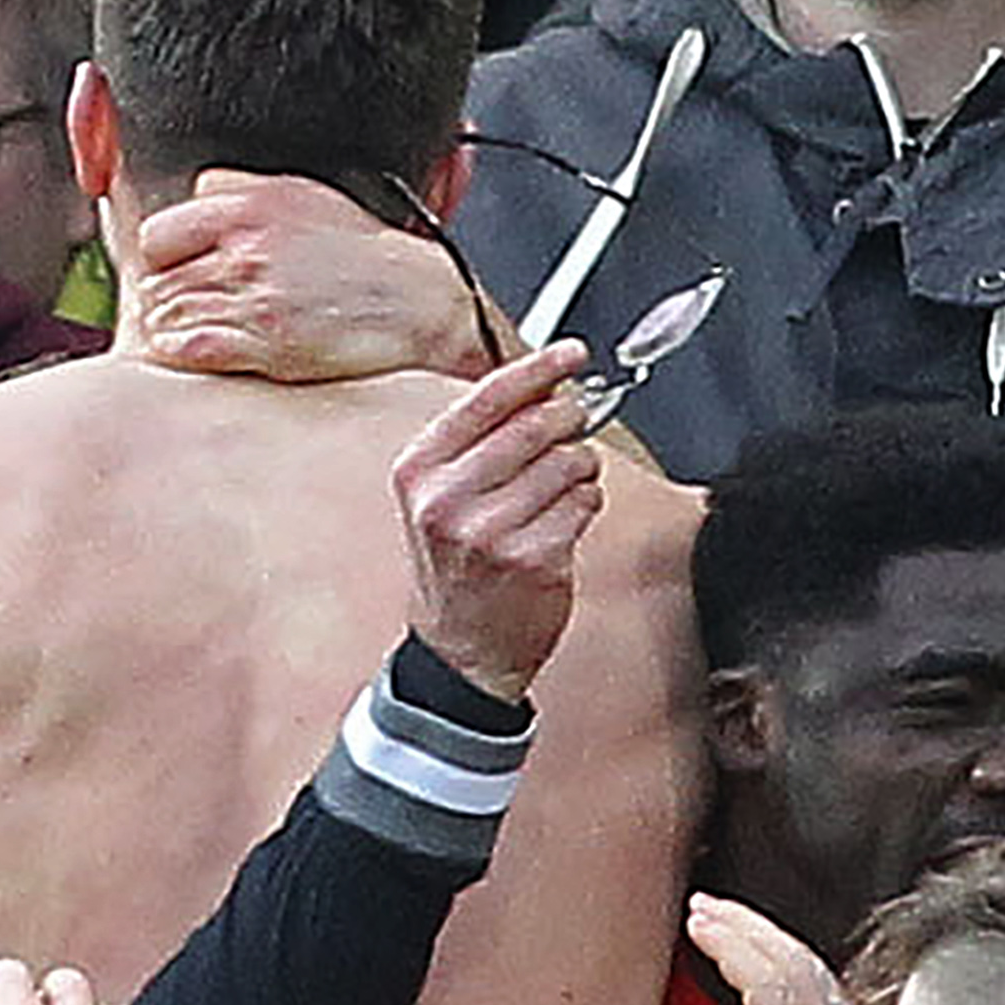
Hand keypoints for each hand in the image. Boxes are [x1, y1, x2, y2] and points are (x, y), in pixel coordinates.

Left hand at [128, 169, 491, 383]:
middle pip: (157, 280)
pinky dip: (185, 353)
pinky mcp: (265, 342)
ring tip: (196, 332)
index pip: (159, 234)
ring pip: (168, 316)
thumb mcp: (306, 198)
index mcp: (249, 207)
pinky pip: (190, 348)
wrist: (420, 305)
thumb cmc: (363, 256)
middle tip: (185, 309)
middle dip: (166, 297)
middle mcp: (245, 248)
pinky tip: (204, 352)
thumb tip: (200, 187)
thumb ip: (244, 190)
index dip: (163, 258)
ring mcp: (253, 297)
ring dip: (173, 329)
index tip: (177, 271)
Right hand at [392, 339, 598, 699]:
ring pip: (568, 464)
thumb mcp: (438, 498)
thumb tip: (539, 387)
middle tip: (574, 423)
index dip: (537, 368)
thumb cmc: (455, 569)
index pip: (486, 400)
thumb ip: (478, 442)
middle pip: (535, 426)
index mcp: (419, 473)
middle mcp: (447, 501)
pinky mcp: (534, 559)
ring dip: (579, 470)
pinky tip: (562, 522)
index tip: (569, 354)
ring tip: (557, 492)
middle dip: (568, 418)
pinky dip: (585, 504)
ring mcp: (490, 532)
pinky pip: (584, 504)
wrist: (459, 651)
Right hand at [653, 893, 871, 1004]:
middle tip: (706, 905)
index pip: (767, 981)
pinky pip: (825, 983)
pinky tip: (775, 956)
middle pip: (792, 961)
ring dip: (769, 936)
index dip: (730, 944)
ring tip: (731, 918)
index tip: (698, 921)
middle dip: (746, 926)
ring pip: (812, 967)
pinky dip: (791, 957)